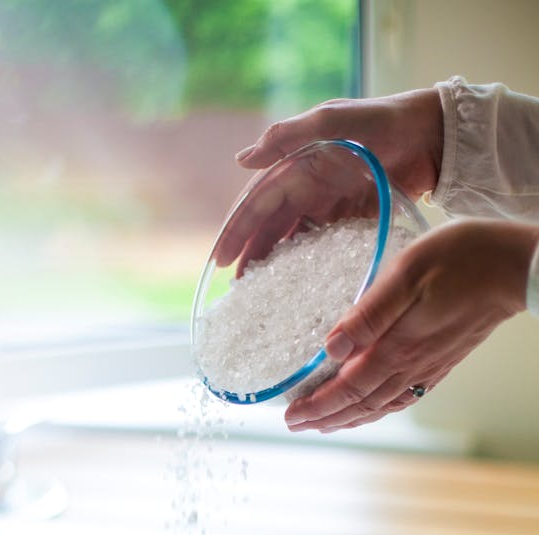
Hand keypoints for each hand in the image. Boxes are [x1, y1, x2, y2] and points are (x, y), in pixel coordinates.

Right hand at [215, 89, 443, 271]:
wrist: (432, 135)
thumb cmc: (382, 121)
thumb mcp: (331, 121)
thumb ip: (287, 138)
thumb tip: (241, 160)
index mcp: (297, 166)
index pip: (257, 204)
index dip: (237, 232)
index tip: (221, 261)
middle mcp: (308, 187)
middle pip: (270, 228)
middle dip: (250, 256)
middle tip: (236, 288)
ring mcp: (329, 206)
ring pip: (292, 240)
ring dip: (274, 264)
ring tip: (260, 293)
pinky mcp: (351, 221)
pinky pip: (322, 248)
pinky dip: (307, 266)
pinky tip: (298, 287)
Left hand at [284, 219, 538, 432]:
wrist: (516, 268)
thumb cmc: (463, 258)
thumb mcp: (406, 272)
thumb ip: (368, 313)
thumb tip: (331, 346)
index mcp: (397, 348)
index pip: (347, 390)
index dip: (317, 407)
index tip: (290, 417)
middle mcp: (411, 367)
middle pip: (360, 405)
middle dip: (325, 418)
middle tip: (296, 425)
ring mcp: (428, 368)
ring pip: (381, 405)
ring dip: (350, 418)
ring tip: (325, 423)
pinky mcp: (442, 362)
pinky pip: (402, 398)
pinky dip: (379, 409)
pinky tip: (372, 408)